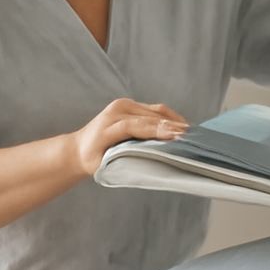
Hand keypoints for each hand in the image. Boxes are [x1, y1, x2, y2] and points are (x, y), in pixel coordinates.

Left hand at [71, 98, 188, 175]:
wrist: (78, 148)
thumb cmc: (93, 161)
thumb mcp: (105, 165)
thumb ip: (125, 159)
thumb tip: (150, 158)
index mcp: (107, 126)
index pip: (135, 125)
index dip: (156, 130)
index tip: (175, 135)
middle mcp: (115, 110)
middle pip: (149, 116)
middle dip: (171, 125)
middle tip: (190, 135)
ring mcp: (123, 105)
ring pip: (154, 111)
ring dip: (173, 120)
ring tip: (190, 131)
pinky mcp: (130, 105)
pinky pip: (153, 109)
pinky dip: (168, 117)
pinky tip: (180, 125)